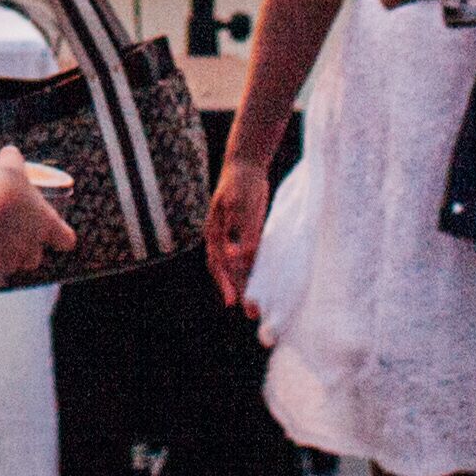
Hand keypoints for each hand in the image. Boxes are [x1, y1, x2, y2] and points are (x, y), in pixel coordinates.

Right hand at [0, 149, 76, 280]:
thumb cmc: (1, 183)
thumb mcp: (11, 162)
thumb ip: (14, 159)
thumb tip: (10, 154)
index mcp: (46, 223)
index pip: (66, 240)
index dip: (61, 236)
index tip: (52, 230)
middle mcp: (31, 245)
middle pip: (34, 259)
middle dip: (25, 252)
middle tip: (13, 236)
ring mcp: (9, 256)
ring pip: (10, 266)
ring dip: (2, 257)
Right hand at [202, 147, 273, 306]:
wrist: (245, 163)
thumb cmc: (243, 183)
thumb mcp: (244, 206)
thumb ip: (244, 232)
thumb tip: (238, 258)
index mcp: (215, 231)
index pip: (219, 264)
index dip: (227, 284)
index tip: (235, 302)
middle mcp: (218, 236)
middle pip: (224, 270)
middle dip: (236, 291)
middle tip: (250, 312)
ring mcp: (227, 235)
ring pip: (231, 266)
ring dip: (242, 284)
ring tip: (252, 304)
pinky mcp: (239, 232)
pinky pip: (242, 257)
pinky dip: (248, 271)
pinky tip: (260, 280)